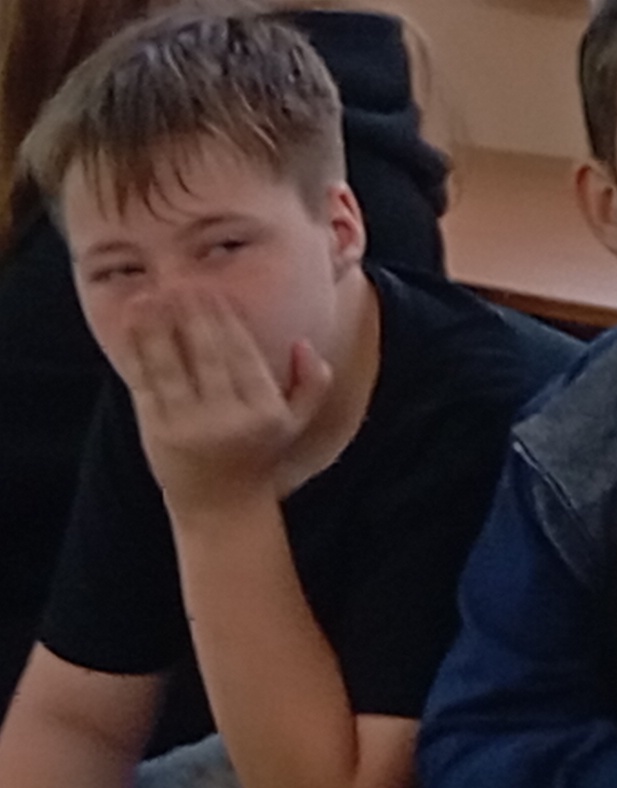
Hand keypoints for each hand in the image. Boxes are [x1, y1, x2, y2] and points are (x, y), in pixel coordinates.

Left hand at [109, 293, 320, 521]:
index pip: (243, 355)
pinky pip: (146, 386)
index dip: (228, 320)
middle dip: (194, 317)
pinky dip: (137, 354)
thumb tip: (303, 343)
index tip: (216, 290)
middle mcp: (227, 418)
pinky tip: (132, 330)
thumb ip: (313, 381)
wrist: (220, 504)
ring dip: (158, 329)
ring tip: (151, 297)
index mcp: (264, 411)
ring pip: (171, 367)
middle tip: (183, 283)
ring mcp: (188, 426)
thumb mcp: (298, 421)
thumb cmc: (260, 453)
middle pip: (207, 356)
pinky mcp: (157, 432)